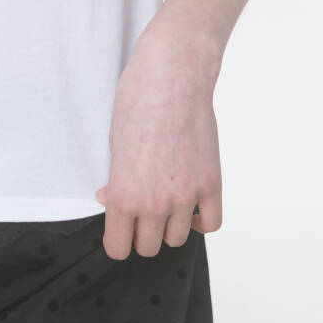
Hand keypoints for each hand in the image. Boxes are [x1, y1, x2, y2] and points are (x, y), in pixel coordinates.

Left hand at [94, 18, 222, 258]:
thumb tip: (111, 199)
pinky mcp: (211, 183)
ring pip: (177, 238)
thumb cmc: (138, 98)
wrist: (173, 74)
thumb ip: (114, 178)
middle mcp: (155, 202)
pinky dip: (200, 220)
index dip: (116, 239)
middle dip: (140, 232)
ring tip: (164, 200)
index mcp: (124, 194)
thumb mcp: (112, 140)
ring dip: (169, 225)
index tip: (118, 230)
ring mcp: (186, 196)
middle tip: (139, 210)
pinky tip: (190, 204)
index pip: (118, 248)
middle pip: (148, 247)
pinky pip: (210, 224)